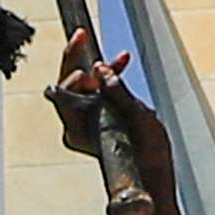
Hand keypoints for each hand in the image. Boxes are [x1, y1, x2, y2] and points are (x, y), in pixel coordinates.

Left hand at [43, 30, 176, 205]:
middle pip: (67, 85)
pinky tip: (120, 65)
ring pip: (81, 88)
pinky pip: (94, 95)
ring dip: (97, 69)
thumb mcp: (139, 119)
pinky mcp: (95, 122)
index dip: (70, 64)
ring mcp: (84, 125)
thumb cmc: (147, 156)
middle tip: (82, 36)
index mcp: (78, 129)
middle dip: (77, 59)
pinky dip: (106, 80)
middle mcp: (75, 127)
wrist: (152, 178)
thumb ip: (118, 92)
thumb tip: (100, 70)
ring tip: (120, 58)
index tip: (80, 45)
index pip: (63, 90)